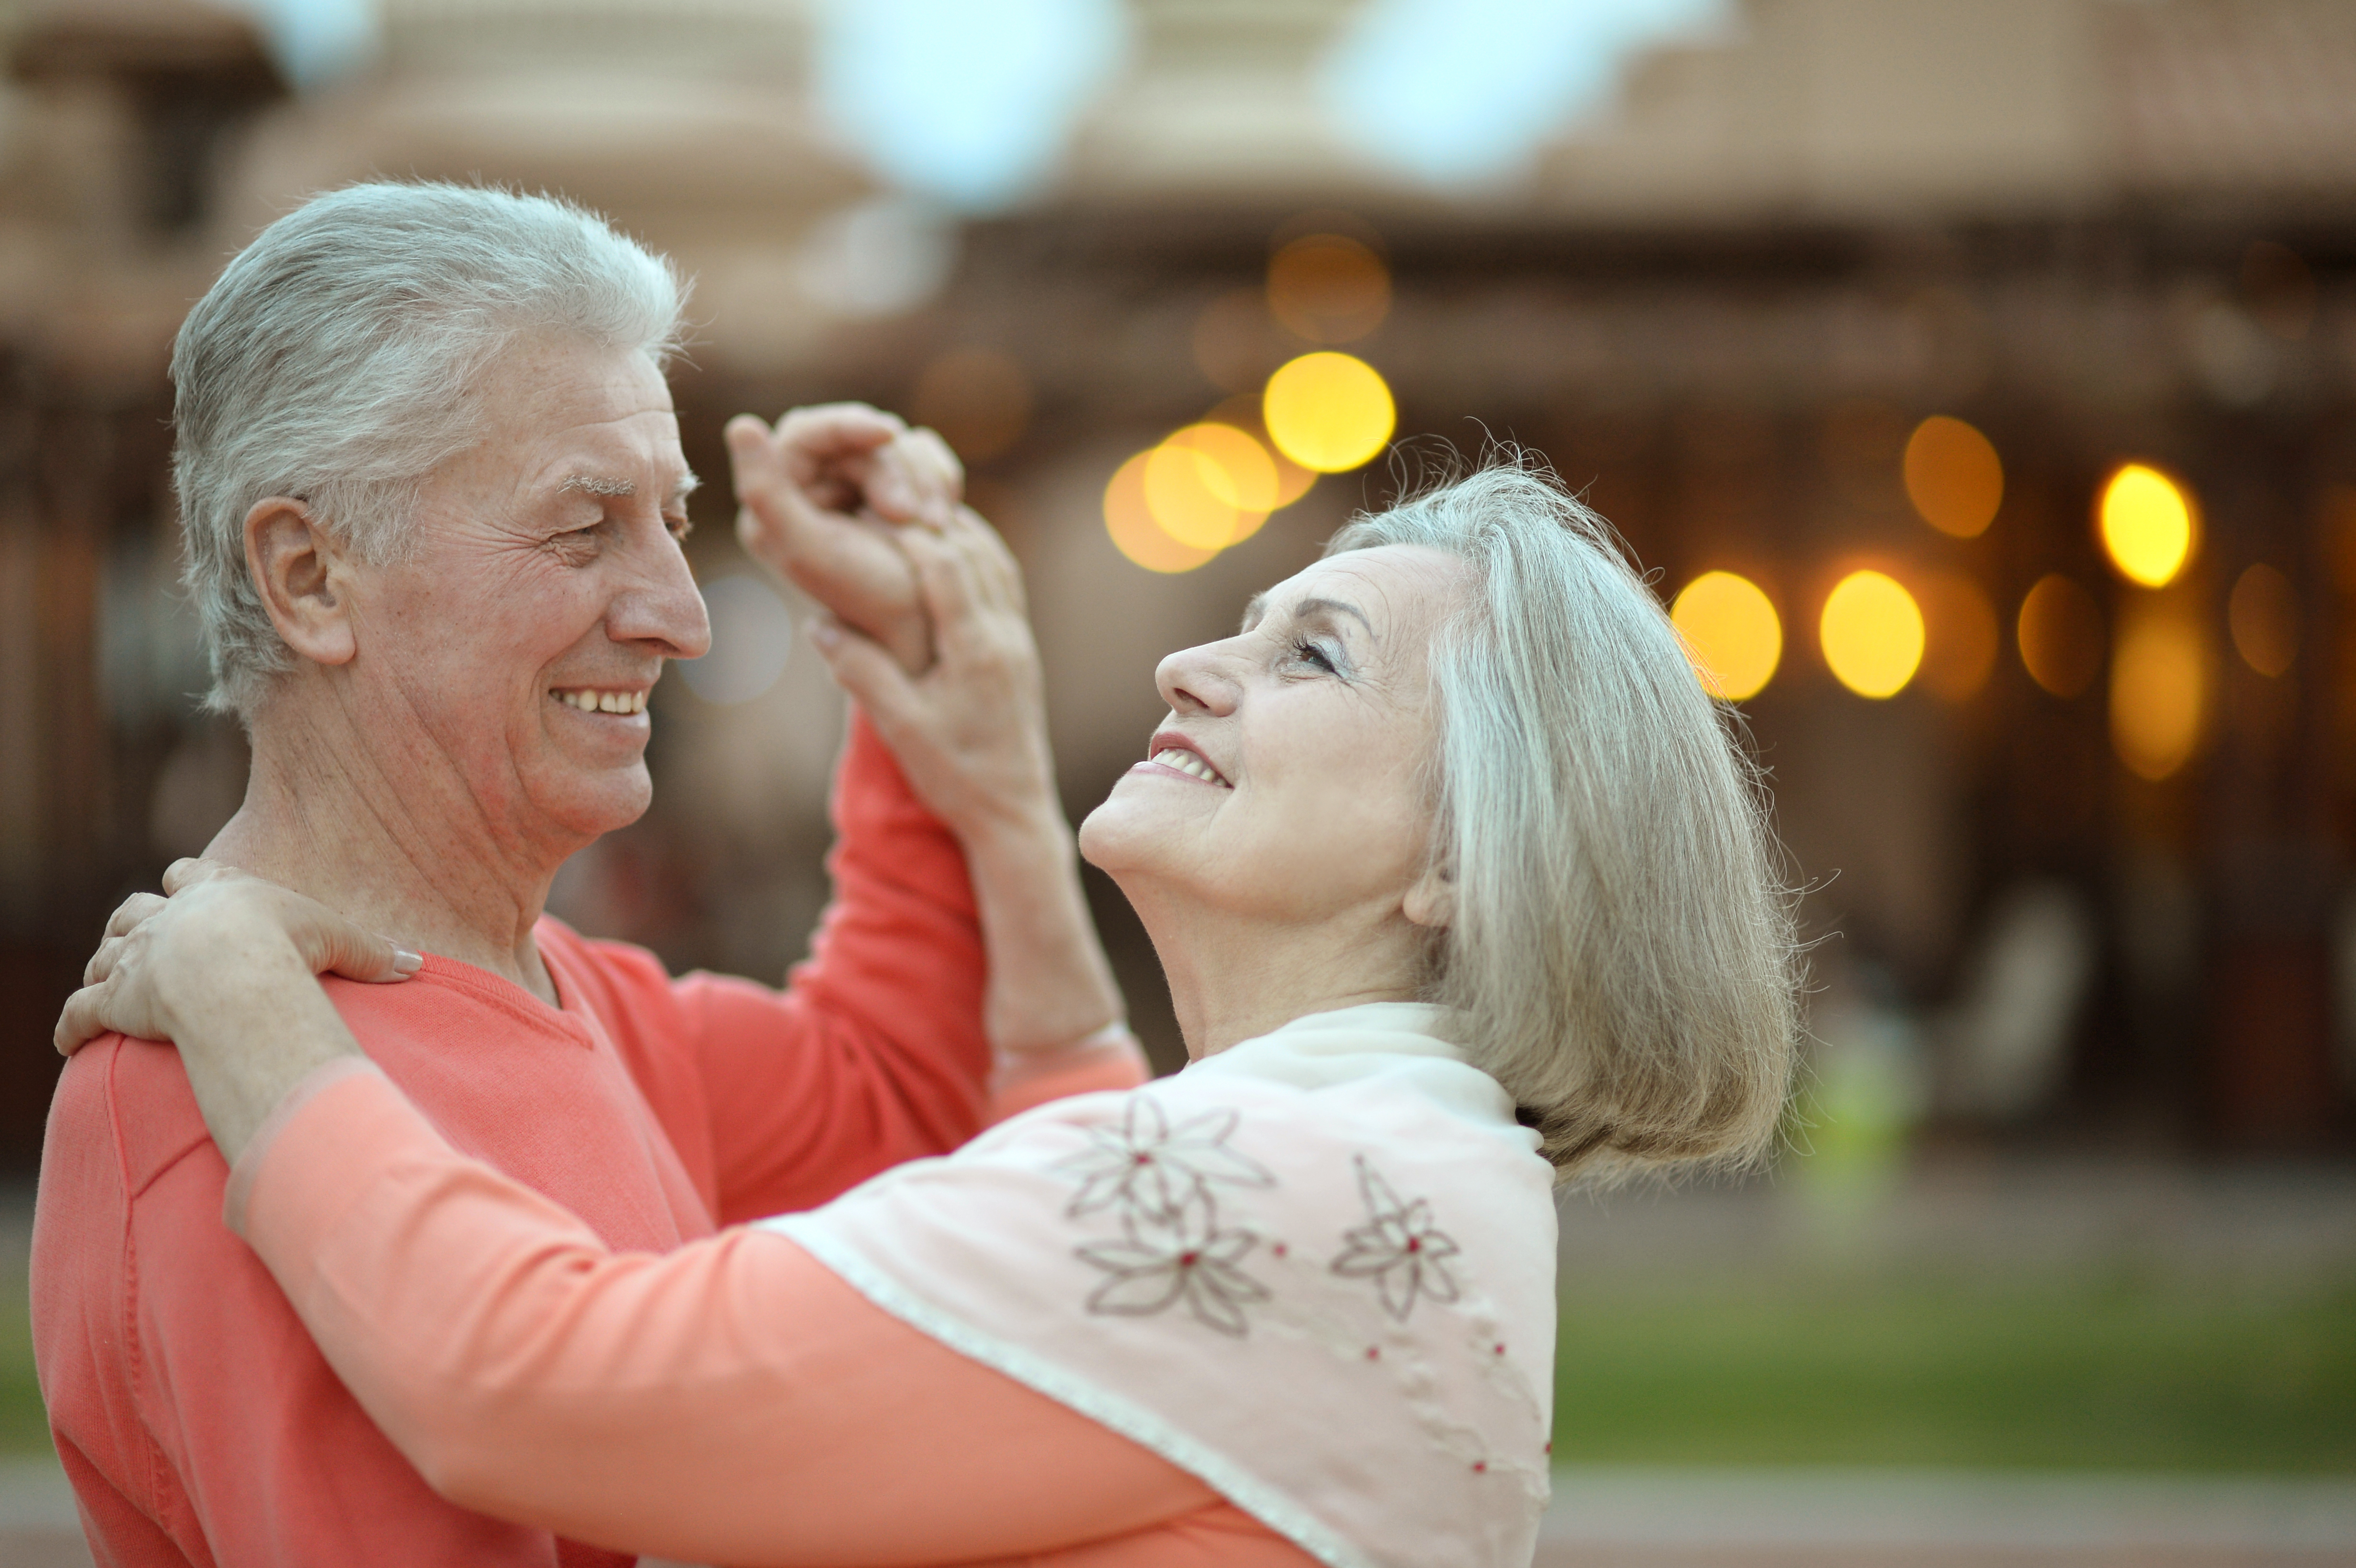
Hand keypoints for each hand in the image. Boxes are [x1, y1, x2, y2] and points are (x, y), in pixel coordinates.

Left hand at [57, 860, 417, 1055]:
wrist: (229, 975)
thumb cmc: (284, 949)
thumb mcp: (339, 942)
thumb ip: (372, 954)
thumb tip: (417, 965)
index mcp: (217, 895)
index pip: (190, 876)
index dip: (187, 883)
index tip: (186, 886)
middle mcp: (167, 920)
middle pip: (135, 910)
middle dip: (137, 924)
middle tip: (142, 939)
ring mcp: (135, 959)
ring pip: (103, 956)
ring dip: (104, 969)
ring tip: (109, 983)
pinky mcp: (112, 1002)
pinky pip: (78, 1014)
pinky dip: (70, 1026)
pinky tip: (66, 1039)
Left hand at [726, 403, 963, 675]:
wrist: (928, 631)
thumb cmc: (871, 598)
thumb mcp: (809, 548)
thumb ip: (764, 492)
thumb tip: (742, 425)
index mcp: (777, 502)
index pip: (808, 431)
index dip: (849, 424)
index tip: (889, 435)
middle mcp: (813, 490)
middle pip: (858, 437)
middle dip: (896, 470)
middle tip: (916, 518)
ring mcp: (856, 487)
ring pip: (895, 443)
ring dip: (924, 480)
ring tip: (935, 526)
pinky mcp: (895, 489)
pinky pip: (921, 454)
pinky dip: (939, 478)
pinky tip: (943, 515)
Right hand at [808, 508, 1123, 1055]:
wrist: (1015, 813)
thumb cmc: (956, 778)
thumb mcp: (902, 730)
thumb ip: (864, 674)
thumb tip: (821, 622)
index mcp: (977, 651)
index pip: (944, 566)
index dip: (905, 530)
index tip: (865, 504)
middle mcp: (1004, 636)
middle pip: (970, 551)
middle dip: (925, 517)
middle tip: (881, 486)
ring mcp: (1018, 640)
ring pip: (990, 561)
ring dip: (951, 529)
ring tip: (908, 504)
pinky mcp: (1020, 650)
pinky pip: (1001, 582)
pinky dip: (971, 554)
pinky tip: (944, 546)